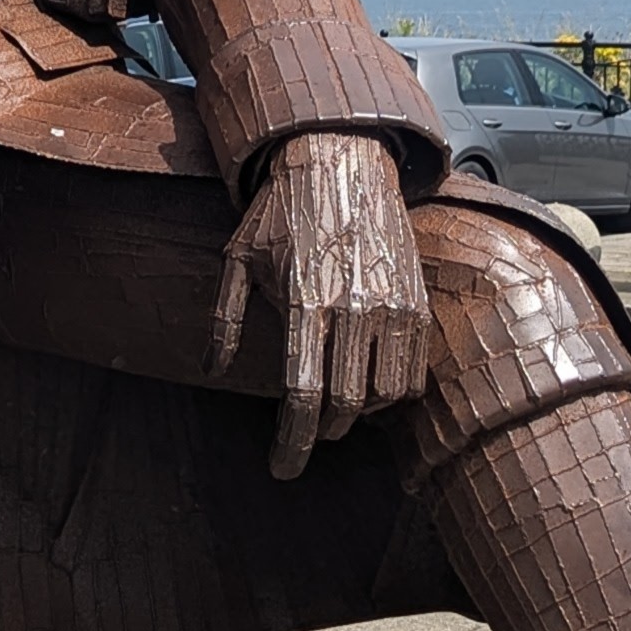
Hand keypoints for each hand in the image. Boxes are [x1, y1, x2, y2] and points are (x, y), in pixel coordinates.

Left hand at [210, 129, 430, 479]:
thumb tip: (214, 370)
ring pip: (383, 395)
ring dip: (357, 413)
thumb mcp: (237, 259)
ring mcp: (392, 304)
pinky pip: (412, 371)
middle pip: (344, 405)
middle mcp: (353, 306)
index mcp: (304, 300)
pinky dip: (392, 392)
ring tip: (335, 404)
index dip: (291, 443)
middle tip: (304, 434)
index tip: (282, 469)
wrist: (341, 161)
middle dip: (320, 431)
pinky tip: (368, 383)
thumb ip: (225, 320)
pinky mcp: (416, 301)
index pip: (302, 396)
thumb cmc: (283, 210)